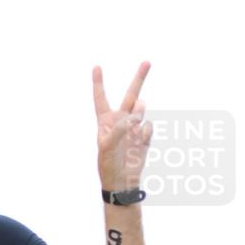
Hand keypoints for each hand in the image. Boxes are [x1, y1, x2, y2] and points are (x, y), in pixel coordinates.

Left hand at [92, 61, 152, 191]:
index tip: (96, 67)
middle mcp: (121, 121)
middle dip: (139, 78)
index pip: (101, 99)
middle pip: (131, 95)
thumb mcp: (106, 147)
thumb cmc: (108, 166)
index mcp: (106, 122)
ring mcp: (134, 128)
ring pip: (141, 109)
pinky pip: (148, 126)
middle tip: (147, 62)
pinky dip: (144, 133)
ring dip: (139, 112)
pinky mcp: (144, 136)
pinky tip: (139, 144)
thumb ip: (118, 129)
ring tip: (134, 124)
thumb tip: (135, 117)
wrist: (122, 182)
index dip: (98, 83)